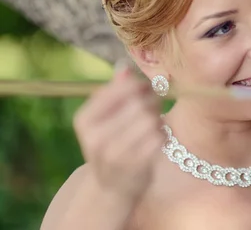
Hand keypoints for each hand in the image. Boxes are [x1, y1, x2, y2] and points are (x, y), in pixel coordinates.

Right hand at [73, 62, 163, 201]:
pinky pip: (159, 137)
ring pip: (150, 119)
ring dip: (157, 118)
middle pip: (138, 103)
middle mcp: (95, 137)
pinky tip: (156, 138)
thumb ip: (115, 91)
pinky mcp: (135, 165)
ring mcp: (114, 154)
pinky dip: (162, 134)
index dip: (139, 85)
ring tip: (154, 122)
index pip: (121, 88)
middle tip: (155, 104)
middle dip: (151, 100)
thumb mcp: (104, 118)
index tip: (145, 88)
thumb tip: (124, 66)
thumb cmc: (111, 143)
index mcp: (84, 120)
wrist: (112, 187)